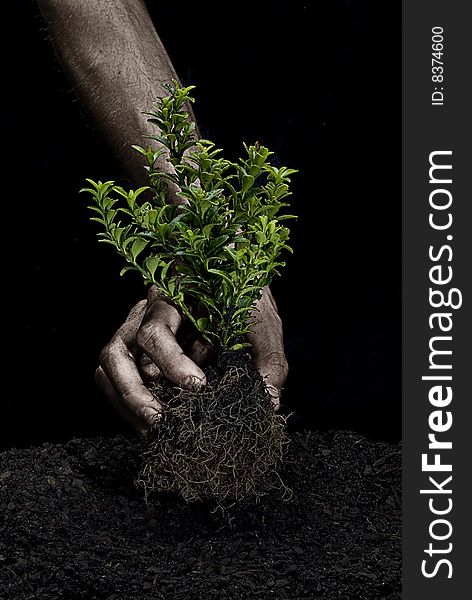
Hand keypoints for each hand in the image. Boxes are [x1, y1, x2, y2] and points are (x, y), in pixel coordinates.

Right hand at [95, 286, 287, 433]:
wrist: (234, 272)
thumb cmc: (245, 296)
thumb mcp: (263, 322)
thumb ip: (268, 360)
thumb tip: (268, 402)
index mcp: (173, 297)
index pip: (155, 331)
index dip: (171, 363)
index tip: (198, 386)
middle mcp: (145, 312)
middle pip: (118, 352)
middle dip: (135, 392)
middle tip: (161, 420)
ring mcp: (134, 330)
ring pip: (109, 367)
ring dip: (126, 402)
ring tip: (154, 429)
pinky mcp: (135, 350)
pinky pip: (113, 378)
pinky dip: (126, 404)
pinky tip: (150, 425)